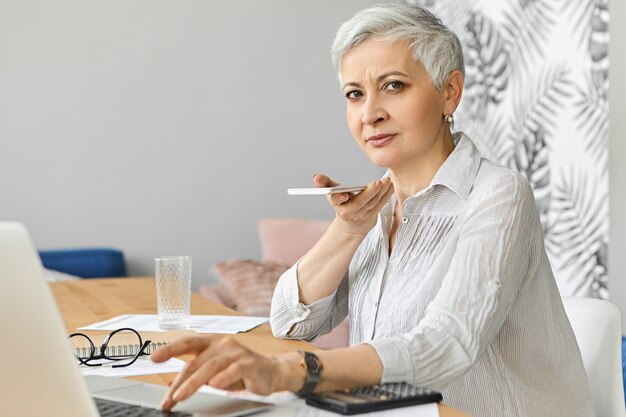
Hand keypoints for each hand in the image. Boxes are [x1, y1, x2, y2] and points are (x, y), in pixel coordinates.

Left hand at [151, 335, 300, 410]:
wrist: (270, 372)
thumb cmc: (240, 369)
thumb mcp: (215, 370)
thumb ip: (196, 373)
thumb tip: (173, 383)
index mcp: (212, 342)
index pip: (188, 342)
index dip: (170, 349)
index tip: (154, 358)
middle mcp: (223, 344)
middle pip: (196, 361)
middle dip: (180, 381)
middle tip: (169, 397)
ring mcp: (237, 352)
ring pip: (210, 367)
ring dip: (193, 383)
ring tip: (181, 396)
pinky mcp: (249, 363)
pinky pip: (233, 371)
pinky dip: (222, 379)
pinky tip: (214, 386)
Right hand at [313, 174, 393, 235]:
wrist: (352, 224)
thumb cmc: (342, 203)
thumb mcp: (332, 192)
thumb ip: (325, 183)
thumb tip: (316, 177)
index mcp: (337, 204)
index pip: (336, 200)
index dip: (339, 197)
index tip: (344, 194)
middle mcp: (349, 212)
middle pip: (359, 203)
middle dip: (369, 193)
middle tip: (377, 182)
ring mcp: (362, 215)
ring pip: (372, 203)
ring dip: (381, 191)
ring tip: (386, 181)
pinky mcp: (373, 215)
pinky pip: (381, 204)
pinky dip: (386, 194)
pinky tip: (390, 185)